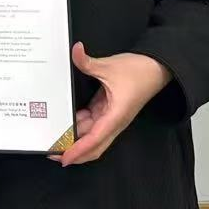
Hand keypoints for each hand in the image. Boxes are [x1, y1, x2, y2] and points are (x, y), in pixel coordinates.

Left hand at [53, 43, 172, 166]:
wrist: (157, 67)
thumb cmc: (139, 70)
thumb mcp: (109, 66)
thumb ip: (88, 61)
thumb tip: (76, 50)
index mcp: (115, 116)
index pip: (94, 139)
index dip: (78, 150)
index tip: (64, 158)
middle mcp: (113, 121)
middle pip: (93, 145)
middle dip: (74, 152)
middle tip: (52, 152)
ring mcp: (111, 117)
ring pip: (91, 135)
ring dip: (75, 138)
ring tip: (55, 139)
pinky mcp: (109, 110)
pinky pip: (92, 123)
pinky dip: (79, 125)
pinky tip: (65, 121)